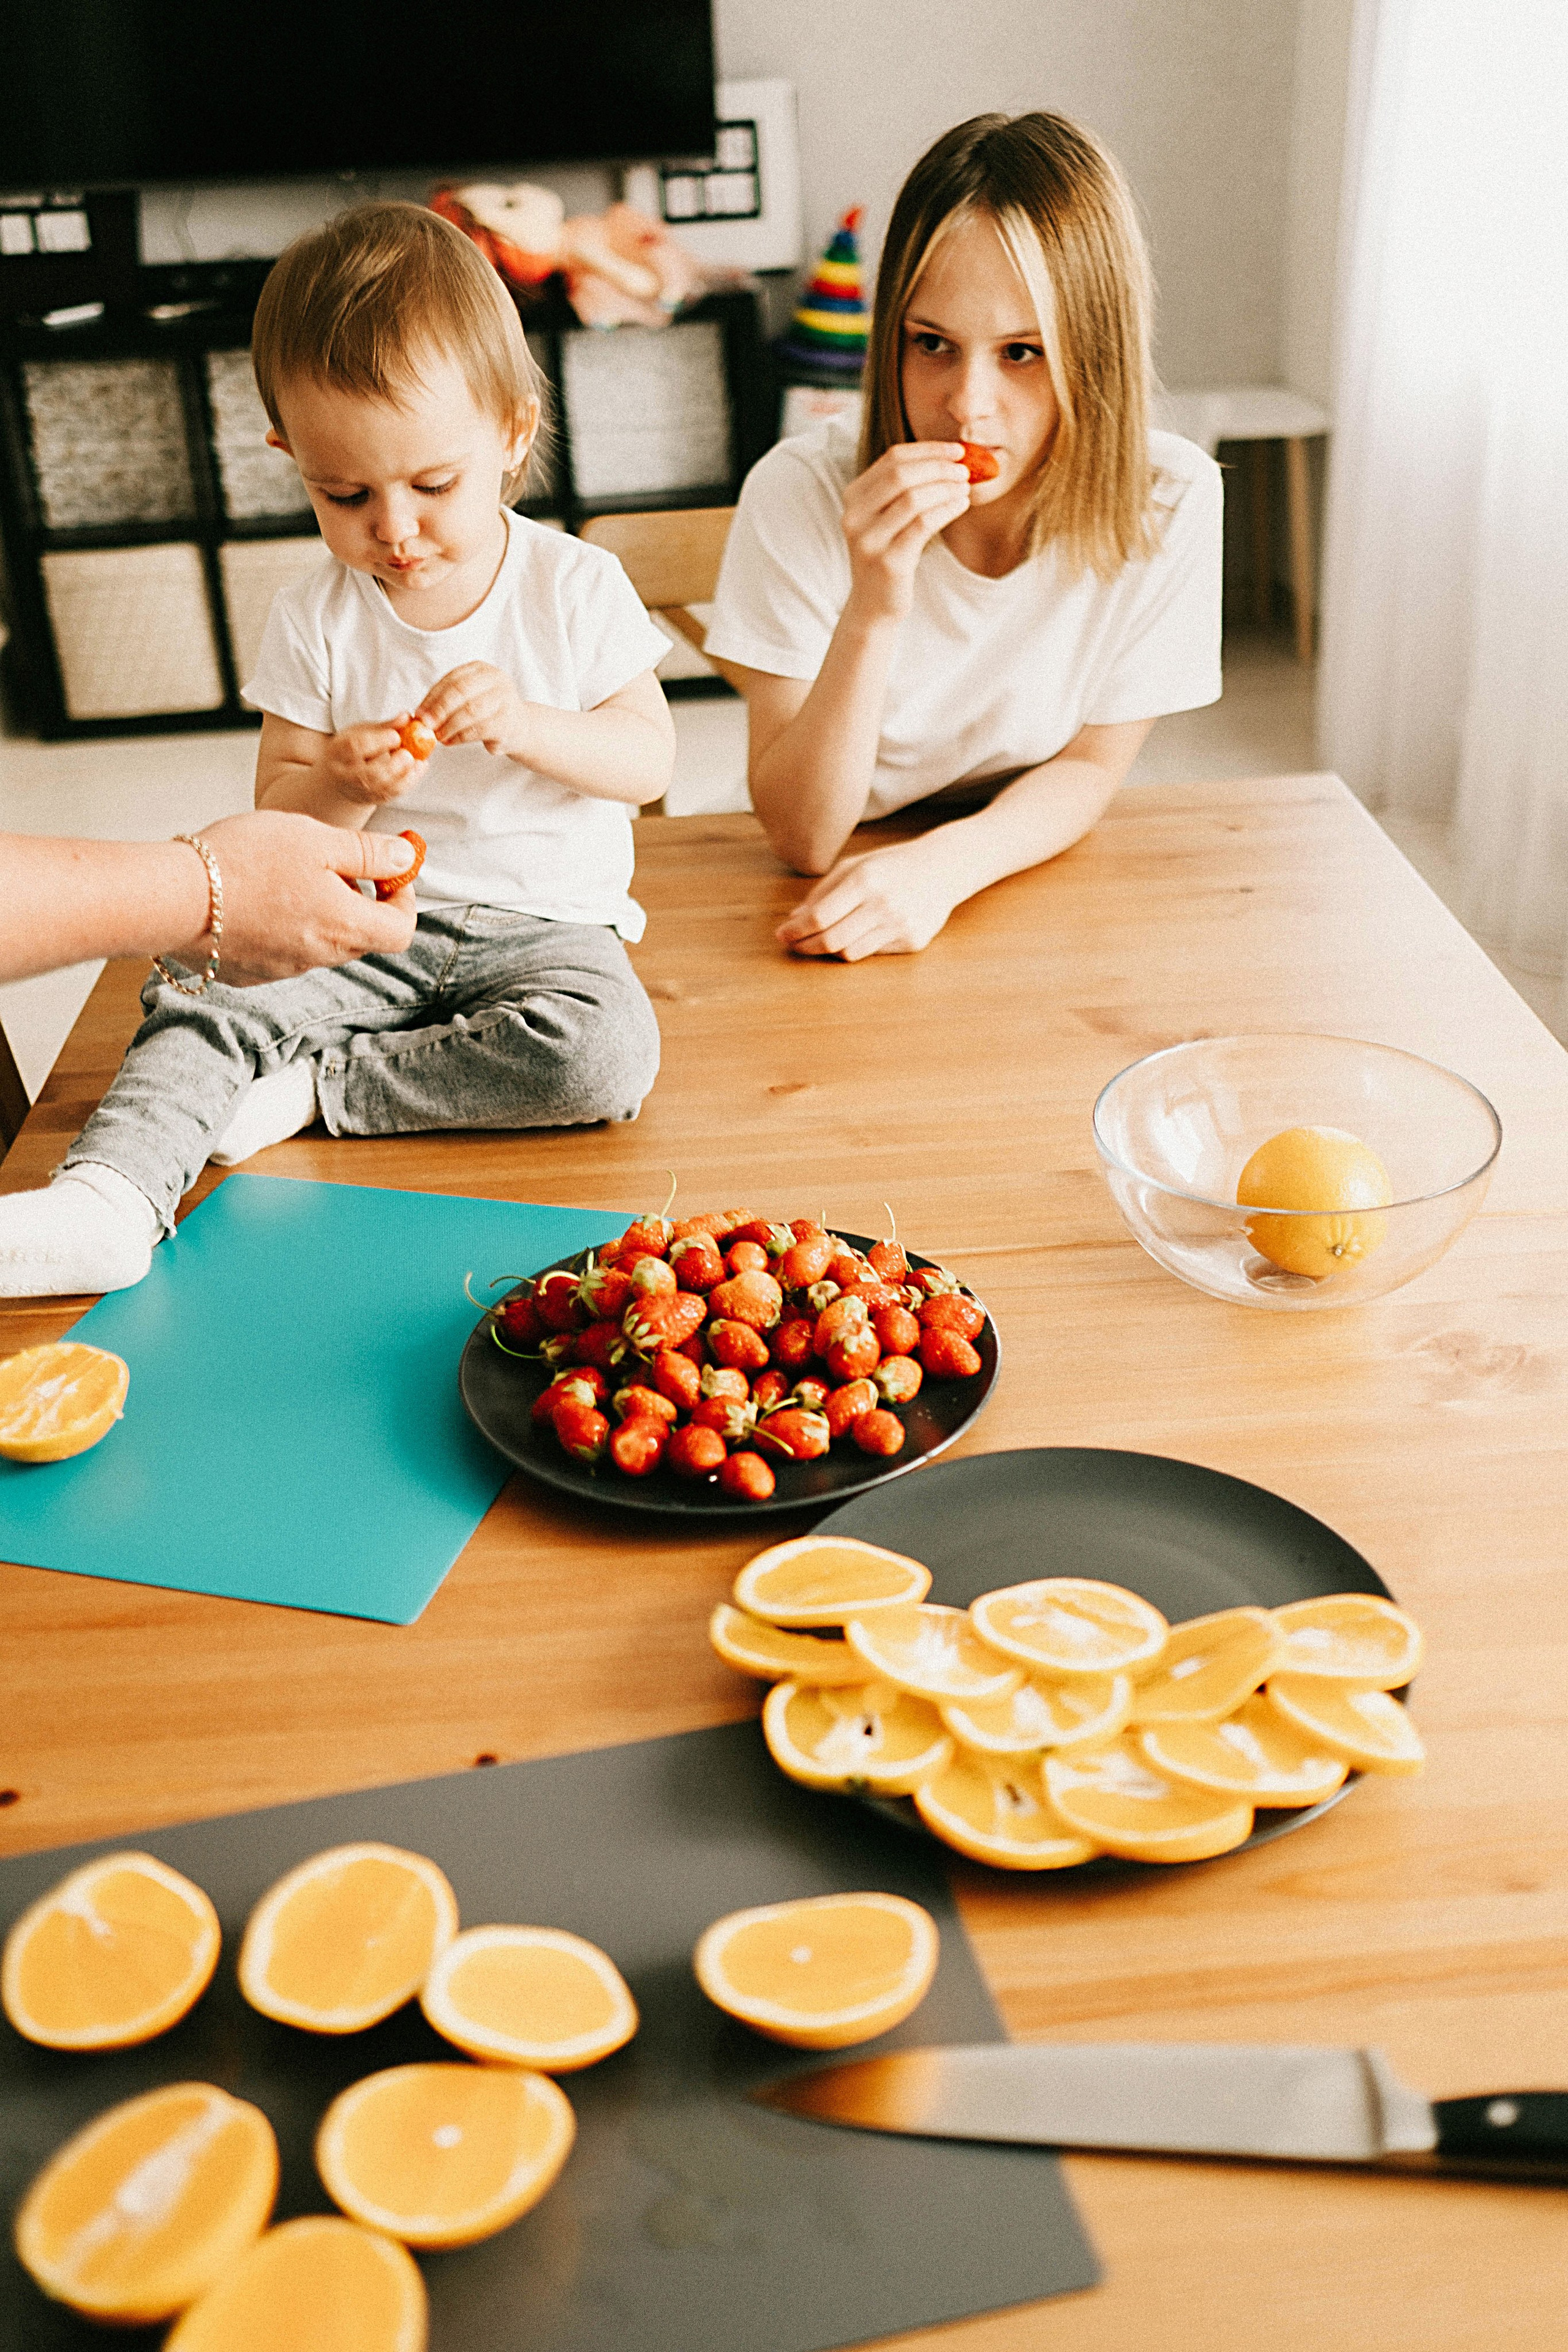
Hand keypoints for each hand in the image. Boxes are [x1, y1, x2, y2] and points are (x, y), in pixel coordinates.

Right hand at [184, 812, 419, 983]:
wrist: (171, 897)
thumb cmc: (245, 860)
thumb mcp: (317, 840)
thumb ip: (368, 852)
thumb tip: (407, 860)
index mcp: (345, 927)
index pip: (401, 931)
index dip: (403, 899)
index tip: (388, 871)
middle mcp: (319, 957)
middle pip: (362, 937)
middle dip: (359, 902)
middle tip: (332, 864)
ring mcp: (282, 970)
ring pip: (320, 943)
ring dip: (318, 912)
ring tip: (284, 874)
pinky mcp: (249, 973)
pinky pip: (281, 951)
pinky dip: (281, 926)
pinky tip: (253, 898)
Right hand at [323, 720, 416, 806]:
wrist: (341, 776)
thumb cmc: (353, 749)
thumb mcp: (362, 732)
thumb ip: (385, 726)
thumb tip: (406, 717)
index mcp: (338, 751)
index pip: (355, 747)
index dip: (378, 741)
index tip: (396, 736)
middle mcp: (344, 774)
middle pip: (368, 775)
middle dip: (392, 765)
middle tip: (408, 755)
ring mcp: (357, 791)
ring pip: (382, 788)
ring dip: (404, 775)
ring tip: (419, 762)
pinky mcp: (370, 800)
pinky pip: (391, 794)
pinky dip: (408, 782)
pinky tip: (419, 768)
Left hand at [419, 662, 529, 756]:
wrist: (520, 727)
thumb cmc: (488, 712)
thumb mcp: (468, 698)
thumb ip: (447, 701)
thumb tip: (419, 715)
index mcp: (481, 669)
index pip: (452, 679)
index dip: (432, 696)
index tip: (418, 713)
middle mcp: (496, 679)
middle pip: (461, 691)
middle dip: (439, 709)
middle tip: (425, 725)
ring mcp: (505, 699)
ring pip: (470, 711)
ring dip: (449, 725)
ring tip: (437, 736)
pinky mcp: (509, 722)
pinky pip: (479, 729)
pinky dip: (461, 737)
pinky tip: (451, 742)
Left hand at [775, 835, 961, 960]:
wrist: (942, 869)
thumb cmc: (890, 865)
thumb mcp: (854, 866)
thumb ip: (822, 892)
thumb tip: (794, 920)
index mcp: (865, 879)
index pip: (820, 916)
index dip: (795, 930)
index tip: (782, 934)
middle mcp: (883, 904)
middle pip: (831, 940)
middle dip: (805, 946)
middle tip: (794, 944)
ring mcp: (900, 925)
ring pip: (849, 953)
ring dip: (829, 950)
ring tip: (821, 940)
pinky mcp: (913, 942)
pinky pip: (872, 953)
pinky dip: (856, 947)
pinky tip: (856, 934)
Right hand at [842, 442, 971, 625]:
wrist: (874, 604)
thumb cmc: (890, 553)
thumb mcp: (889, 516)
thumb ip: (906, 488)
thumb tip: (951, 458)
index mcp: (853, 496)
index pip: (892, 458)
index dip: (928, 450)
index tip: (957, 450)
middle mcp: (854, 516)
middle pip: (901, 474)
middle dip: (938, 467)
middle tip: (965, 470)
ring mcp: (868, 540)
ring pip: (912, 498)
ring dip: (945, 488)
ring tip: (965, 487)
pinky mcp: (887, 561)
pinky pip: (922, 525)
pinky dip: (946, 509)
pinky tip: (962, 504)